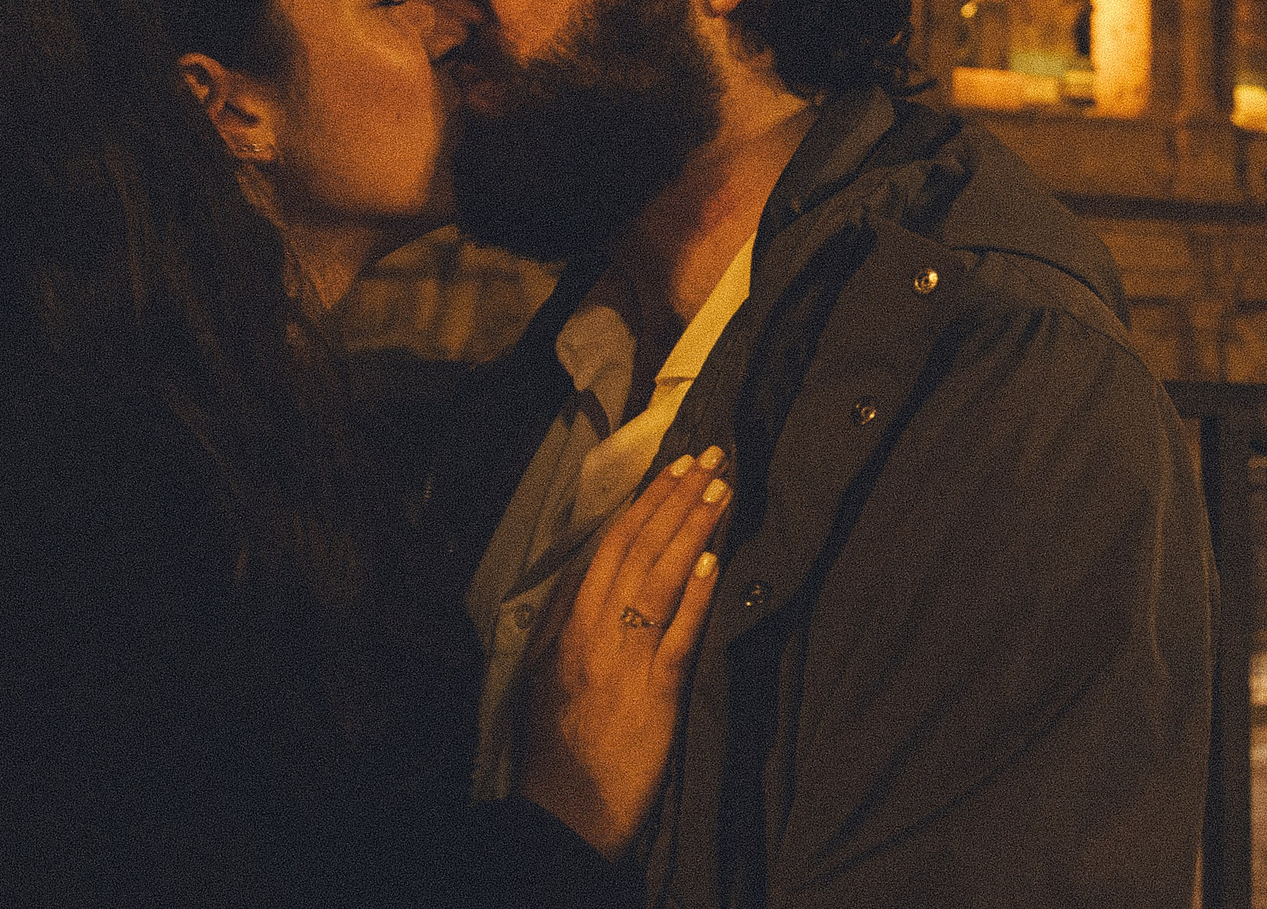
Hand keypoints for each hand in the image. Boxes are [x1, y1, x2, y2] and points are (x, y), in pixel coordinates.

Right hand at [515, 447, 730, 860]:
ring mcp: (624, 658)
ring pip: (660, 577)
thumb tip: (590, 574)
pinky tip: (715, 559)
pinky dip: (696, 593)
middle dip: (676, 497)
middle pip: (638, 548)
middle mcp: (593, 631)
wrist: (563, 810)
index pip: (608, 546)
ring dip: (693, 528)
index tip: (674, 466)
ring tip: (722, 489)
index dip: (645, 502)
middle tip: (712, 456)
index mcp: (566, 624)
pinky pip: (678, 632)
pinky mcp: (655, 691)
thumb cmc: (555, 745)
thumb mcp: (544, 673)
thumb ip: (566, 622)